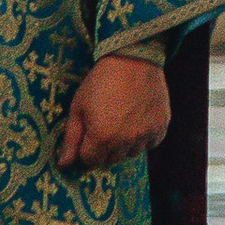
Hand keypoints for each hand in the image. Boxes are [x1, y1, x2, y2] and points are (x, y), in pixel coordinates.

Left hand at [59, 55, 171, 170]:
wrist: (133, 58)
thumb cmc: (101, 81)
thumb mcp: (79, 107)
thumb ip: (71, 139)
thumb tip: (63, 165)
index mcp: (101, 138)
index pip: (90, 161)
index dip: (87, 147)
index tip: (90, 131)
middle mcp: (125, 141)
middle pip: (111, 160)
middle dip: (105, 147)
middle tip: (106, 123)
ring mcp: (145, 134)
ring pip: (131, 153)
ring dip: (125, 144)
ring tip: (122, 120)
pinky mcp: (161, 126)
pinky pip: (150, 143)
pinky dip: (144, 137)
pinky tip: (138, 120)